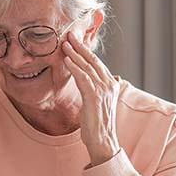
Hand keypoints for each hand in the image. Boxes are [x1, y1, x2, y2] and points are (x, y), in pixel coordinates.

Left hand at [62, 32, 122, 166]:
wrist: (103, 141)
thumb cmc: (98, 124)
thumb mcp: (100, 102)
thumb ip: (101, 88)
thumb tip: (110, 76)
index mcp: (111, 84)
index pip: (97, 62)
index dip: (86, 50)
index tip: (76, 40)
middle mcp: (109, 84)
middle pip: (93, 60)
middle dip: (81, 46)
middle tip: (69, 34)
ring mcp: (103, 90)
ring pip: (88, 66)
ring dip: (75, 54)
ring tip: (64, 43)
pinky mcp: (95, 97)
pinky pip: (83, 78)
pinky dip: (75, 68)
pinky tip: (67, 60)